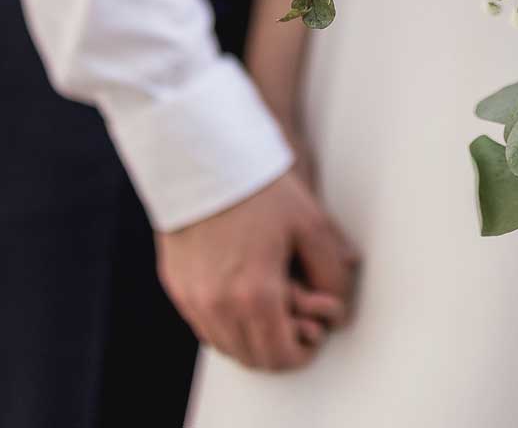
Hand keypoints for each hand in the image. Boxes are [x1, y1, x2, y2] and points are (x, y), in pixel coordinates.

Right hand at [155, 170, 359, 371]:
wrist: (201, 158)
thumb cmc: (258, 188)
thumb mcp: (310, 224)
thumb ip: (331, 272)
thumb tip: (340, 310)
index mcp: (255, 295)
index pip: (281, 356)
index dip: (303, 354)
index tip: (315, 336)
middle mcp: (218, 307)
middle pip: (254, 359)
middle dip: (281, 350)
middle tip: (298, 326)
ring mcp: (193, 300)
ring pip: (227, 347)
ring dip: (253, 341)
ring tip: (273, 311)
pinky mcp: (177, 287)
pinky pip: (205, 327)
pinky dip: (228, 326)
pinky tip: (244, 300)